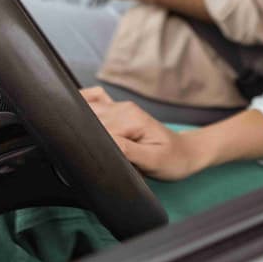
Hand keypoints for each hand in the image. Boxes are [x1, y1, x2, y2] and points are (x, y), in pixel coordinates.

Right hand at [82, 87, 204, 179]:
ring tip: (81, 144)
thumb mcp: (152, 161)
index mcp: (130, 118)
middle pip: (87, 119)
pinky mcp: (117, 111)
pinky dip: (83, 105)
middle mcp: (123, 108)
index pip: (96, 129)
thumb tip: (102, 144)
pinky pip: (93, 100)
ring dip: (79, 125)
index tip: (87, 159)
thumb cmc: (172, 159)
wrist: (185, 153)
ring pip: (86, 110)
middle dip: (83, 137)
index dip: (89, 145)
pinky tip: (77, 120)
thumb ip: (127, 151)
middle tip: (83, 157)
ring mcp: (119, 107)